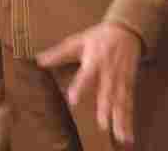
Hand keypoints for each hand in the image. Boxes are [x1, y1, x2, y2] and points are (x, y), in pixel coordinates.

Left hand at [37, 22, 140, 145]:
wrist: (126, 31)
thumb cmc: (97, 37)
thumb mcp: (76, 42)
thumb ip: (58, 53)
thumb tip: (38, 60)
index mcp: (95, 61)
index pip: (86, 75)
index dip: (80, 87)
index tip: (73, 100)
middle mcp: (109, 72)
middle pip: (108, 91)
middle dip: (106, 108)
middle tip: (102, 125)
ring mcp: (121, 79)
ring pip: (121, 101)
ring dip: (121, 119)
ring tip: (119, 136)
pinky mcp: (129, 84)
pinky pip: (129, 104)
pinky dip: (129, 119)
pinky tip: (127, 135)